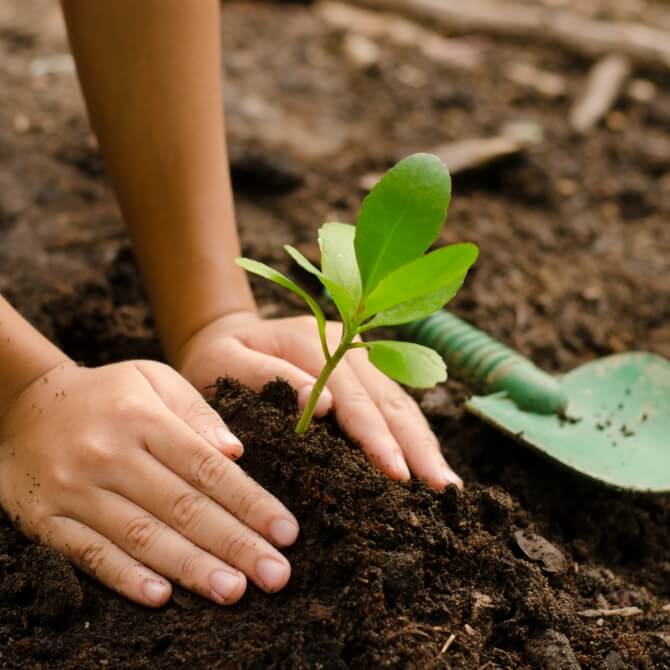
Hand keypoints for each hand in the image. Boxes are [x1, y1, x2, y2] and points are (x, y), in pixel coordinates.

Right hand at [0, 360, 297, 606]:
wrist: (23, 403)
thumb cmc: (106, 393)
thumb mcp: (153, 379)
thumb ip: (197, 412)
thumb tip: (236, 452)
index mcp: (145, 419)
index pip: (208, 469)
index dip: (251, 503)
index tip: (286, 531)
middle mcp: (111, 455)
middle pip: (183, 507)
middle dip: (235, 544)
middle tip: (276, 574)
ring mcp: (75, 489)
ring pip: (142, 536)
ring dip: (191, 567)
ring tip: (234, 591)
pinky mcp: (46, 518)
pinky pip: (89, 553)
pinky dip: (125, 577)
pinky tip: (161, 596)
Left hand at [178, 311, 461, 489]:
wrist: (224, 335)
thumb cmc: (216, 358)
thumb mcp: (223, 364)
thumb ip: (266, 377)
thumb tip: (323, 407)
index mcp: (311, 339)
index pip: (352, 395)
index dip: (376, 435)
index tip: (397, 473)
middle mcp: (345, 342)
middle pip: (387, 398)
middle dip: (415, 446)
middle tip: (441, 489)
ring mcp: (358, 355)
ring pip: (399, 401)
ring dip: (423, 442)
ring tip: (446, 485)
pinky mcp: (362, 371)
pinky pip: (394, 403)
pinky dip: (412, 434)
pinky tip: (428, 462)